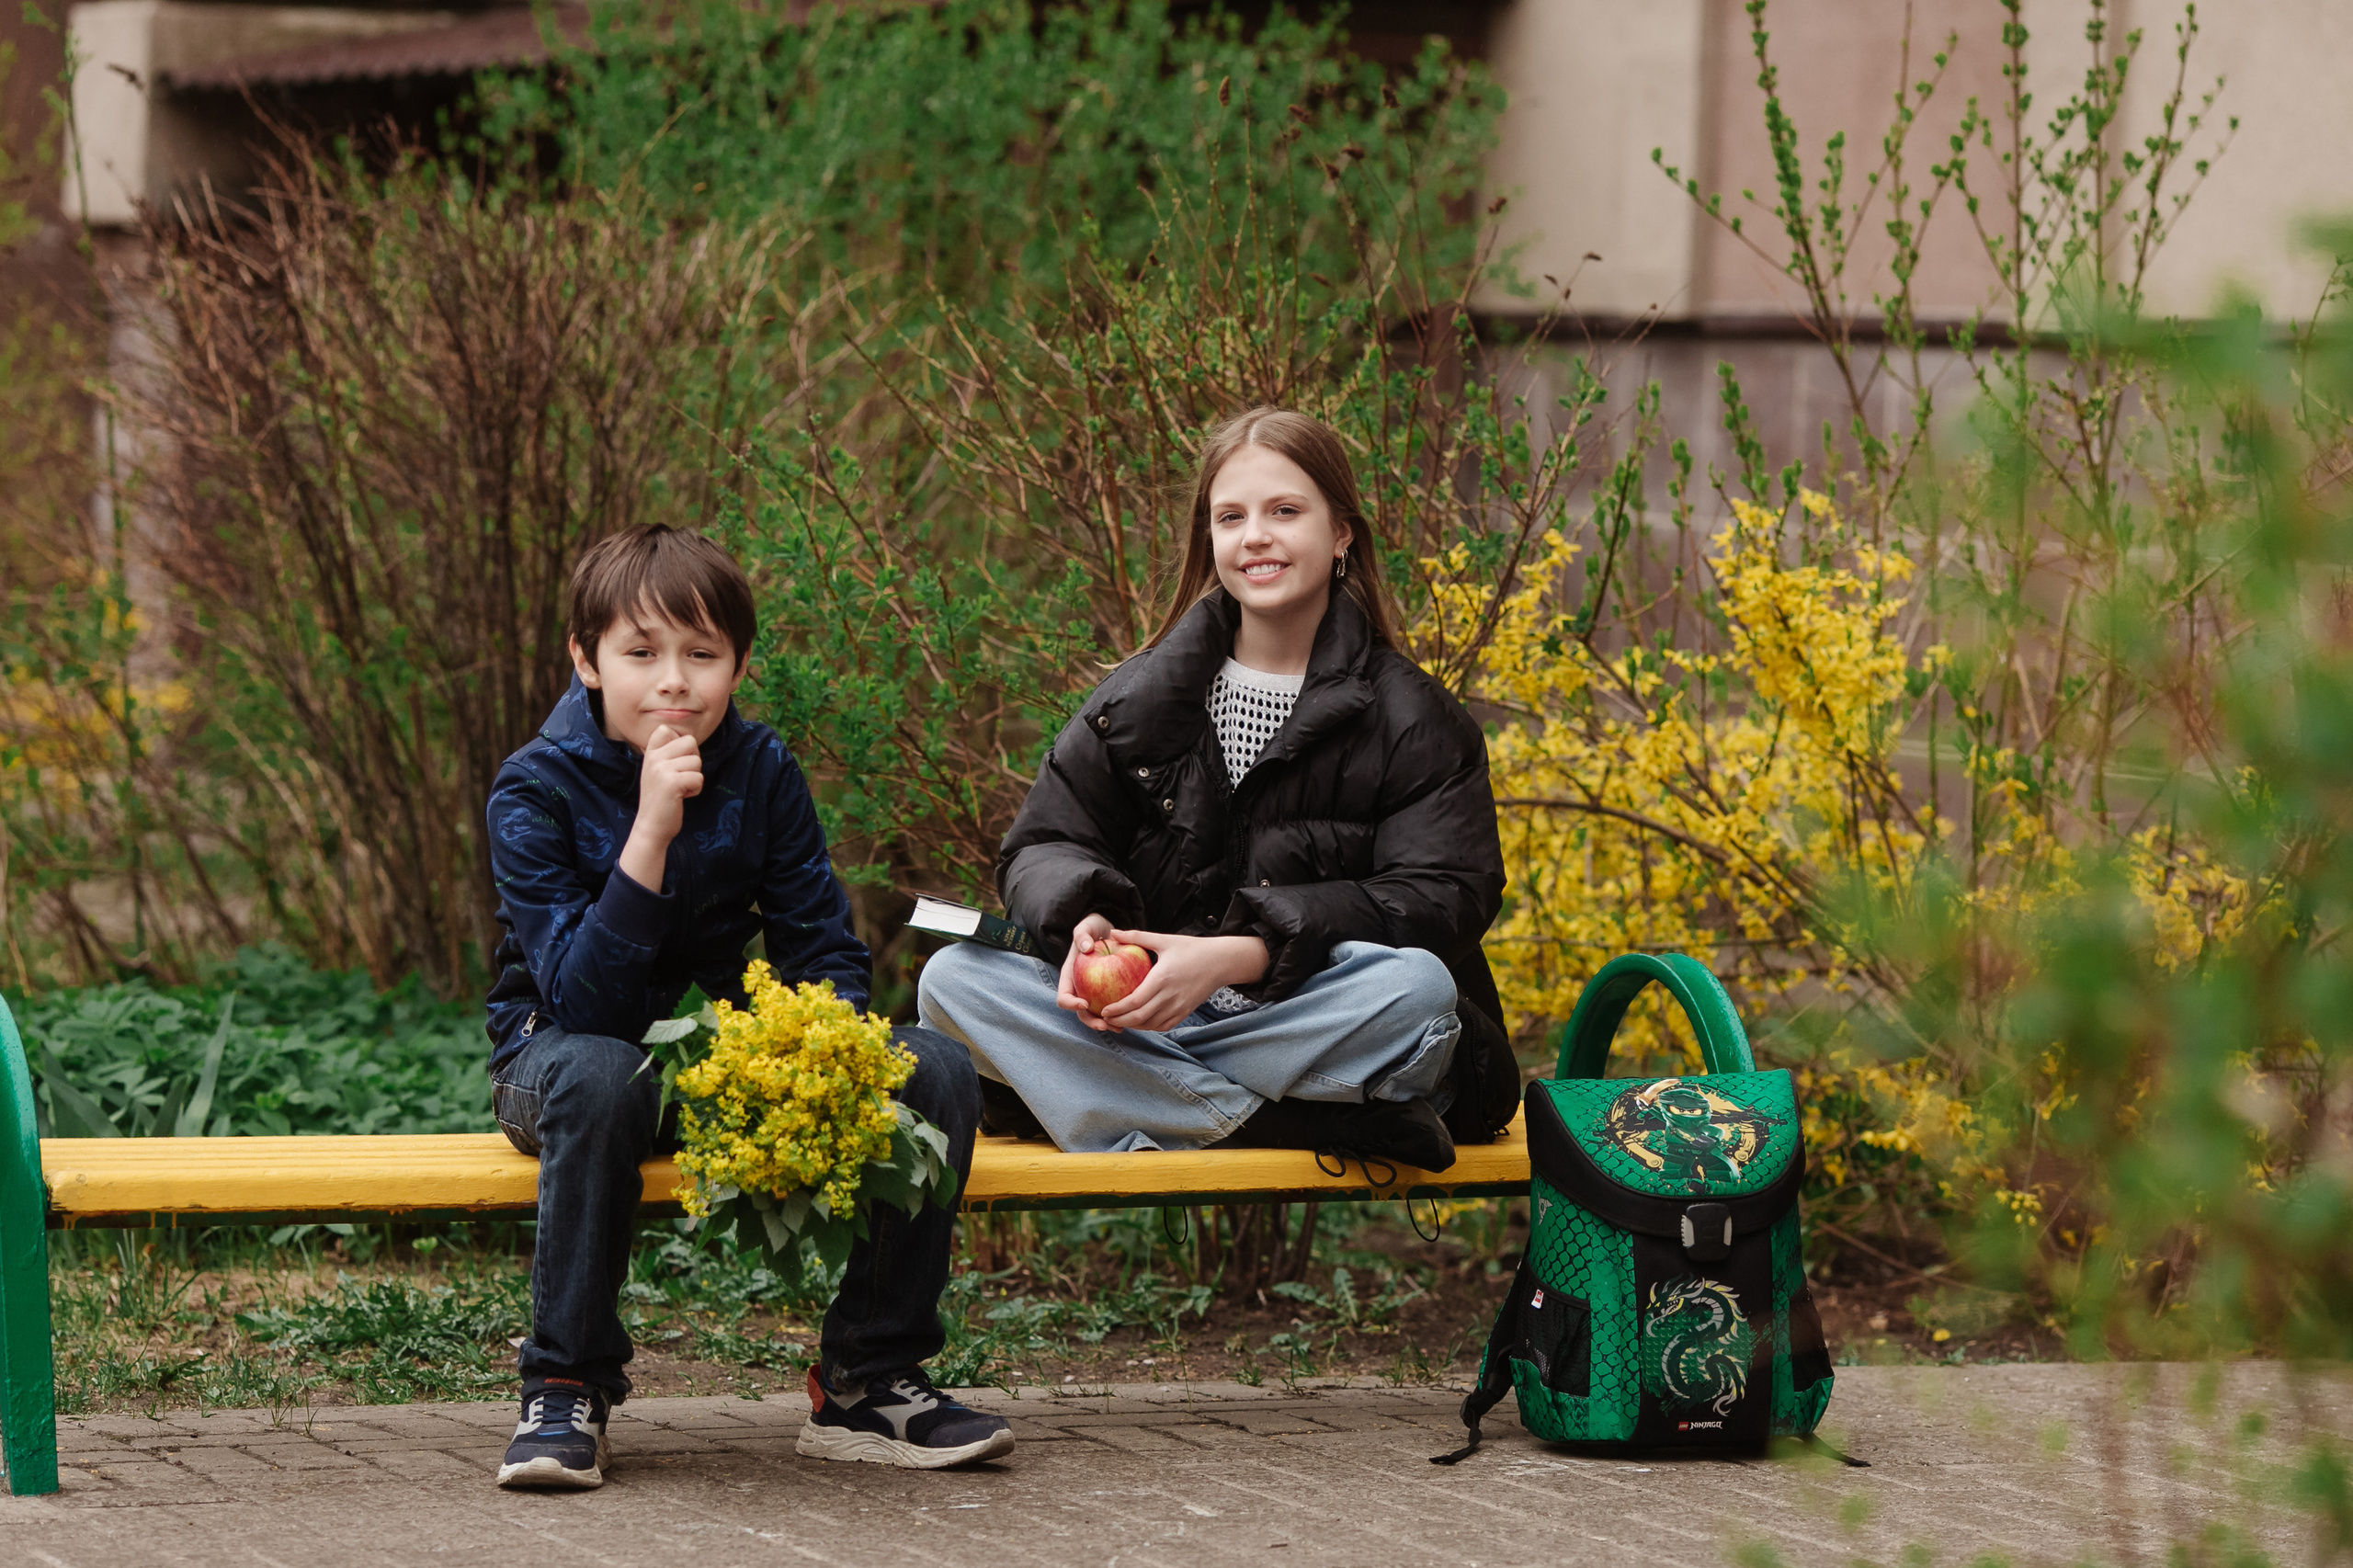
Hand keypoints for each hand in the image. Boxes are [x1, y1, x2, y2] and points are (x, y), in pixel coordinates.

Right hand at [619, 724, 701, 889]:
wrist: (651, 826)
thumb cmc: (661, 799)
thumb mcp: (658, 770)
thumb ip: (668, 753)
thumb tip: (688, 737)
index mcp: (650, 753)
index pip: (667, 729)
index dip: (680, 743)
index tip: (674, 763)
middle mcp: (654, 758)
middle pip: (690, 742)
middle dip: (692, 761)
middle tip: (680, 777)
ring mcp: (661, 769)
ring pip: (697, 761)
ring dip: (694, 778)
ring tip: (679, 789)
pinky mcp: (672, 783)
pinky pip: (699, 777)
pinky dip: (695, 789)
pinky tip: (681, 797)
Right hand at [1055, 913, 1119, 1031]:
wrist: (1105, 931)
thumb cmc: (1093, 929)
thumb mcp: (1086, 927)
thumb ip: (1082, 935)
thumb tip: (1086, 947)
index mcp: (1070, 978)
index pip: (1064, 997)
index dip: (1071, 1004)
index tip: (1085, 1003)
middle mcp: (1080, 989)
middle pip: (1081, 1013)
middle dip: (1091, 1021)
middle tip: (1105, 1025)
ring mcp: (1093, 993)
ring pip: (1097, 1014)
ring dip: (1107, 1024)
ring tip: (1119, 1027)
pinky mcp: (1107, 993)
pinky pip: (1112, 1007)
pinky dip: (1120, 1015)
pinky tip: (1132, 1019)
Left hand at [1096, 929, 1268, 1032]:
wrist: (1221, 962)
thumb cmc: (1191, 949)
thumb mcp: (1164, 940)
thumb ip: (1137, 937)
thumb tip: (1112, 932)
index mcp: (1162, 978)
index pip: (1134, 1001)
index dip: (1117, 1009)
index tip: (1103, 1010)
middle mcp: (1170, 996)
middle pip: (1139, 1017)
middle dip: (1120, 1021)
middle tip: (1105, 1019)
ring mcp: (1179, 1006)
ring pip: (1151, 1025)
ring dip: (1133, 1025)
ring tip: (1119, 1021)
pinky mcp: (1185, 1012)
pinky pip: (1164, 1025)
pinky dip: (1149, 1026)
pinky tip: (1140, 1021)